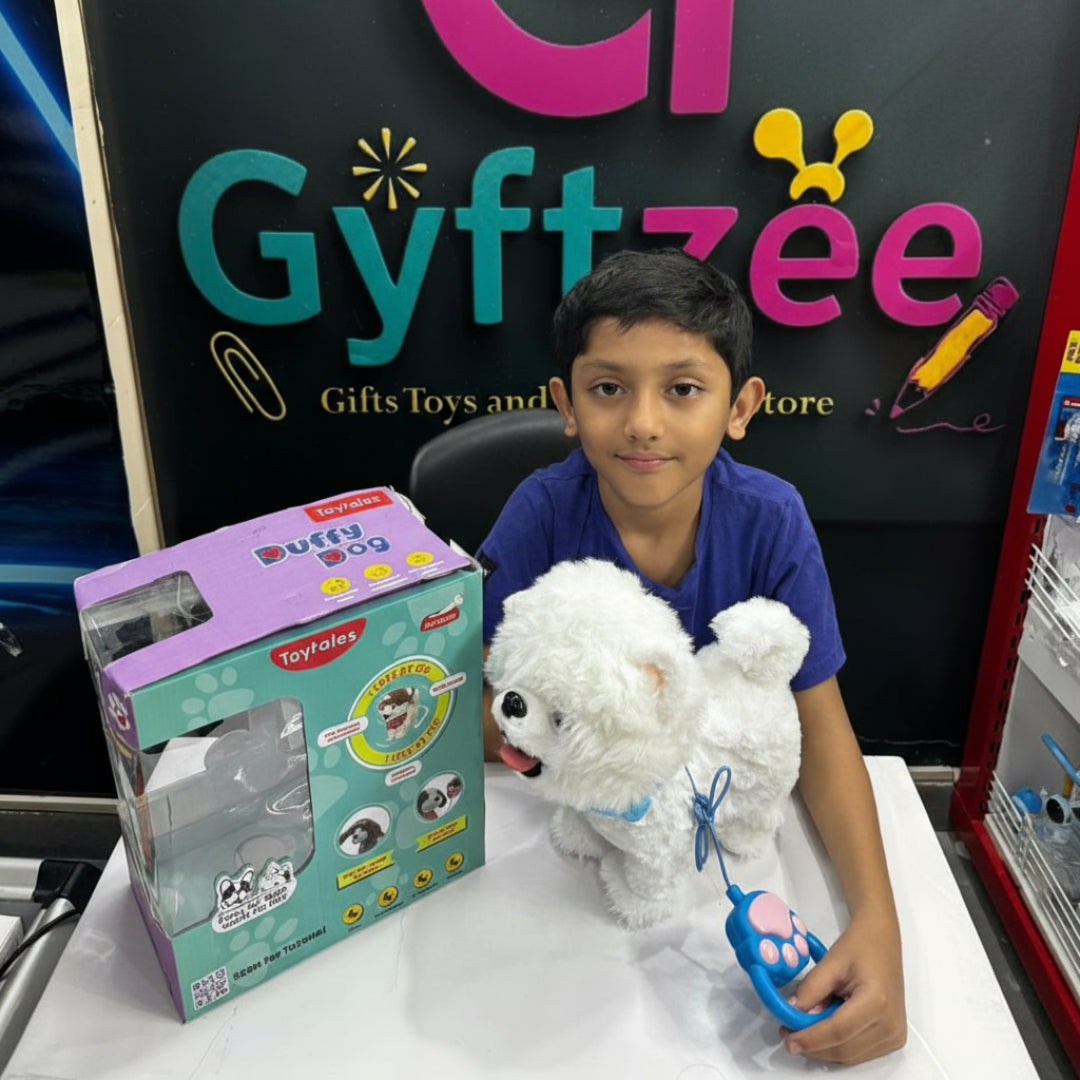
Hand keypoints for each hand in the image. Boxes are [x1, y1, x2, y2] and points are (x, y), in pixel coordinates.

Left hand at [781, 911, 905, 1064]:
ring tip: (805, 1028)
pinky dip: (837, 1046)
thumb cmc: (859, 946)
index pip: (838, 1031)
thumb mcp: (830, 963)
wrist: (881, 940)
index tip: (788, 1040)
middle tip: (788, 1033)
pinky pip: (859, 1053)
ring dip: (824, 1048)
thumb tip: (791, 1014)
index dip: (811, 1039)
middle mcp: (890, 1025)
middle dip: (813, 1045)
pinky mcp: (893, 1039)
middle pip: (844, 1049)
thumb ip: (810, 990)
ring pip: (850, 1056)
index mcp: (877, 1002)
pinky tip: (825, 1028)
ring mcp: (894, 1036)